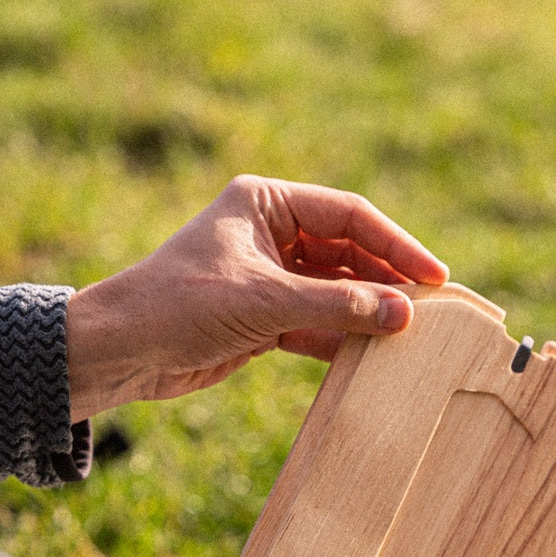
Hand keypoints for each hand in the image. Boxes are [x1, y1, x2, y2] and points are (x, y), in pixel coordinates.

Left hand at [65, 175, 448, 419]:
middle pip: (348, 252)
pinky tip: (371, 354)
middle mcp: (270, 233)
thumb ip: (337, 304)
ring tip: (410, 335)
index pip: (349, 215)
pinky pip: (317, 323)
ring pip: (335, 290)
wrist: (120, 351)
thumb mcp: (263, 301)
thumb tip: (404, 313)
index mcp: (265, 202)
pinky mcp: (262, 318)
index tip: (436, 276)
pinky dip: (342, 337)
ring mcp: (268, 276)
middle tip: (432, 310)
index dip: (396, 244)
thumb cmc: (178, 305)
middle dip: (387, 280)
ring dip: (367, 311)